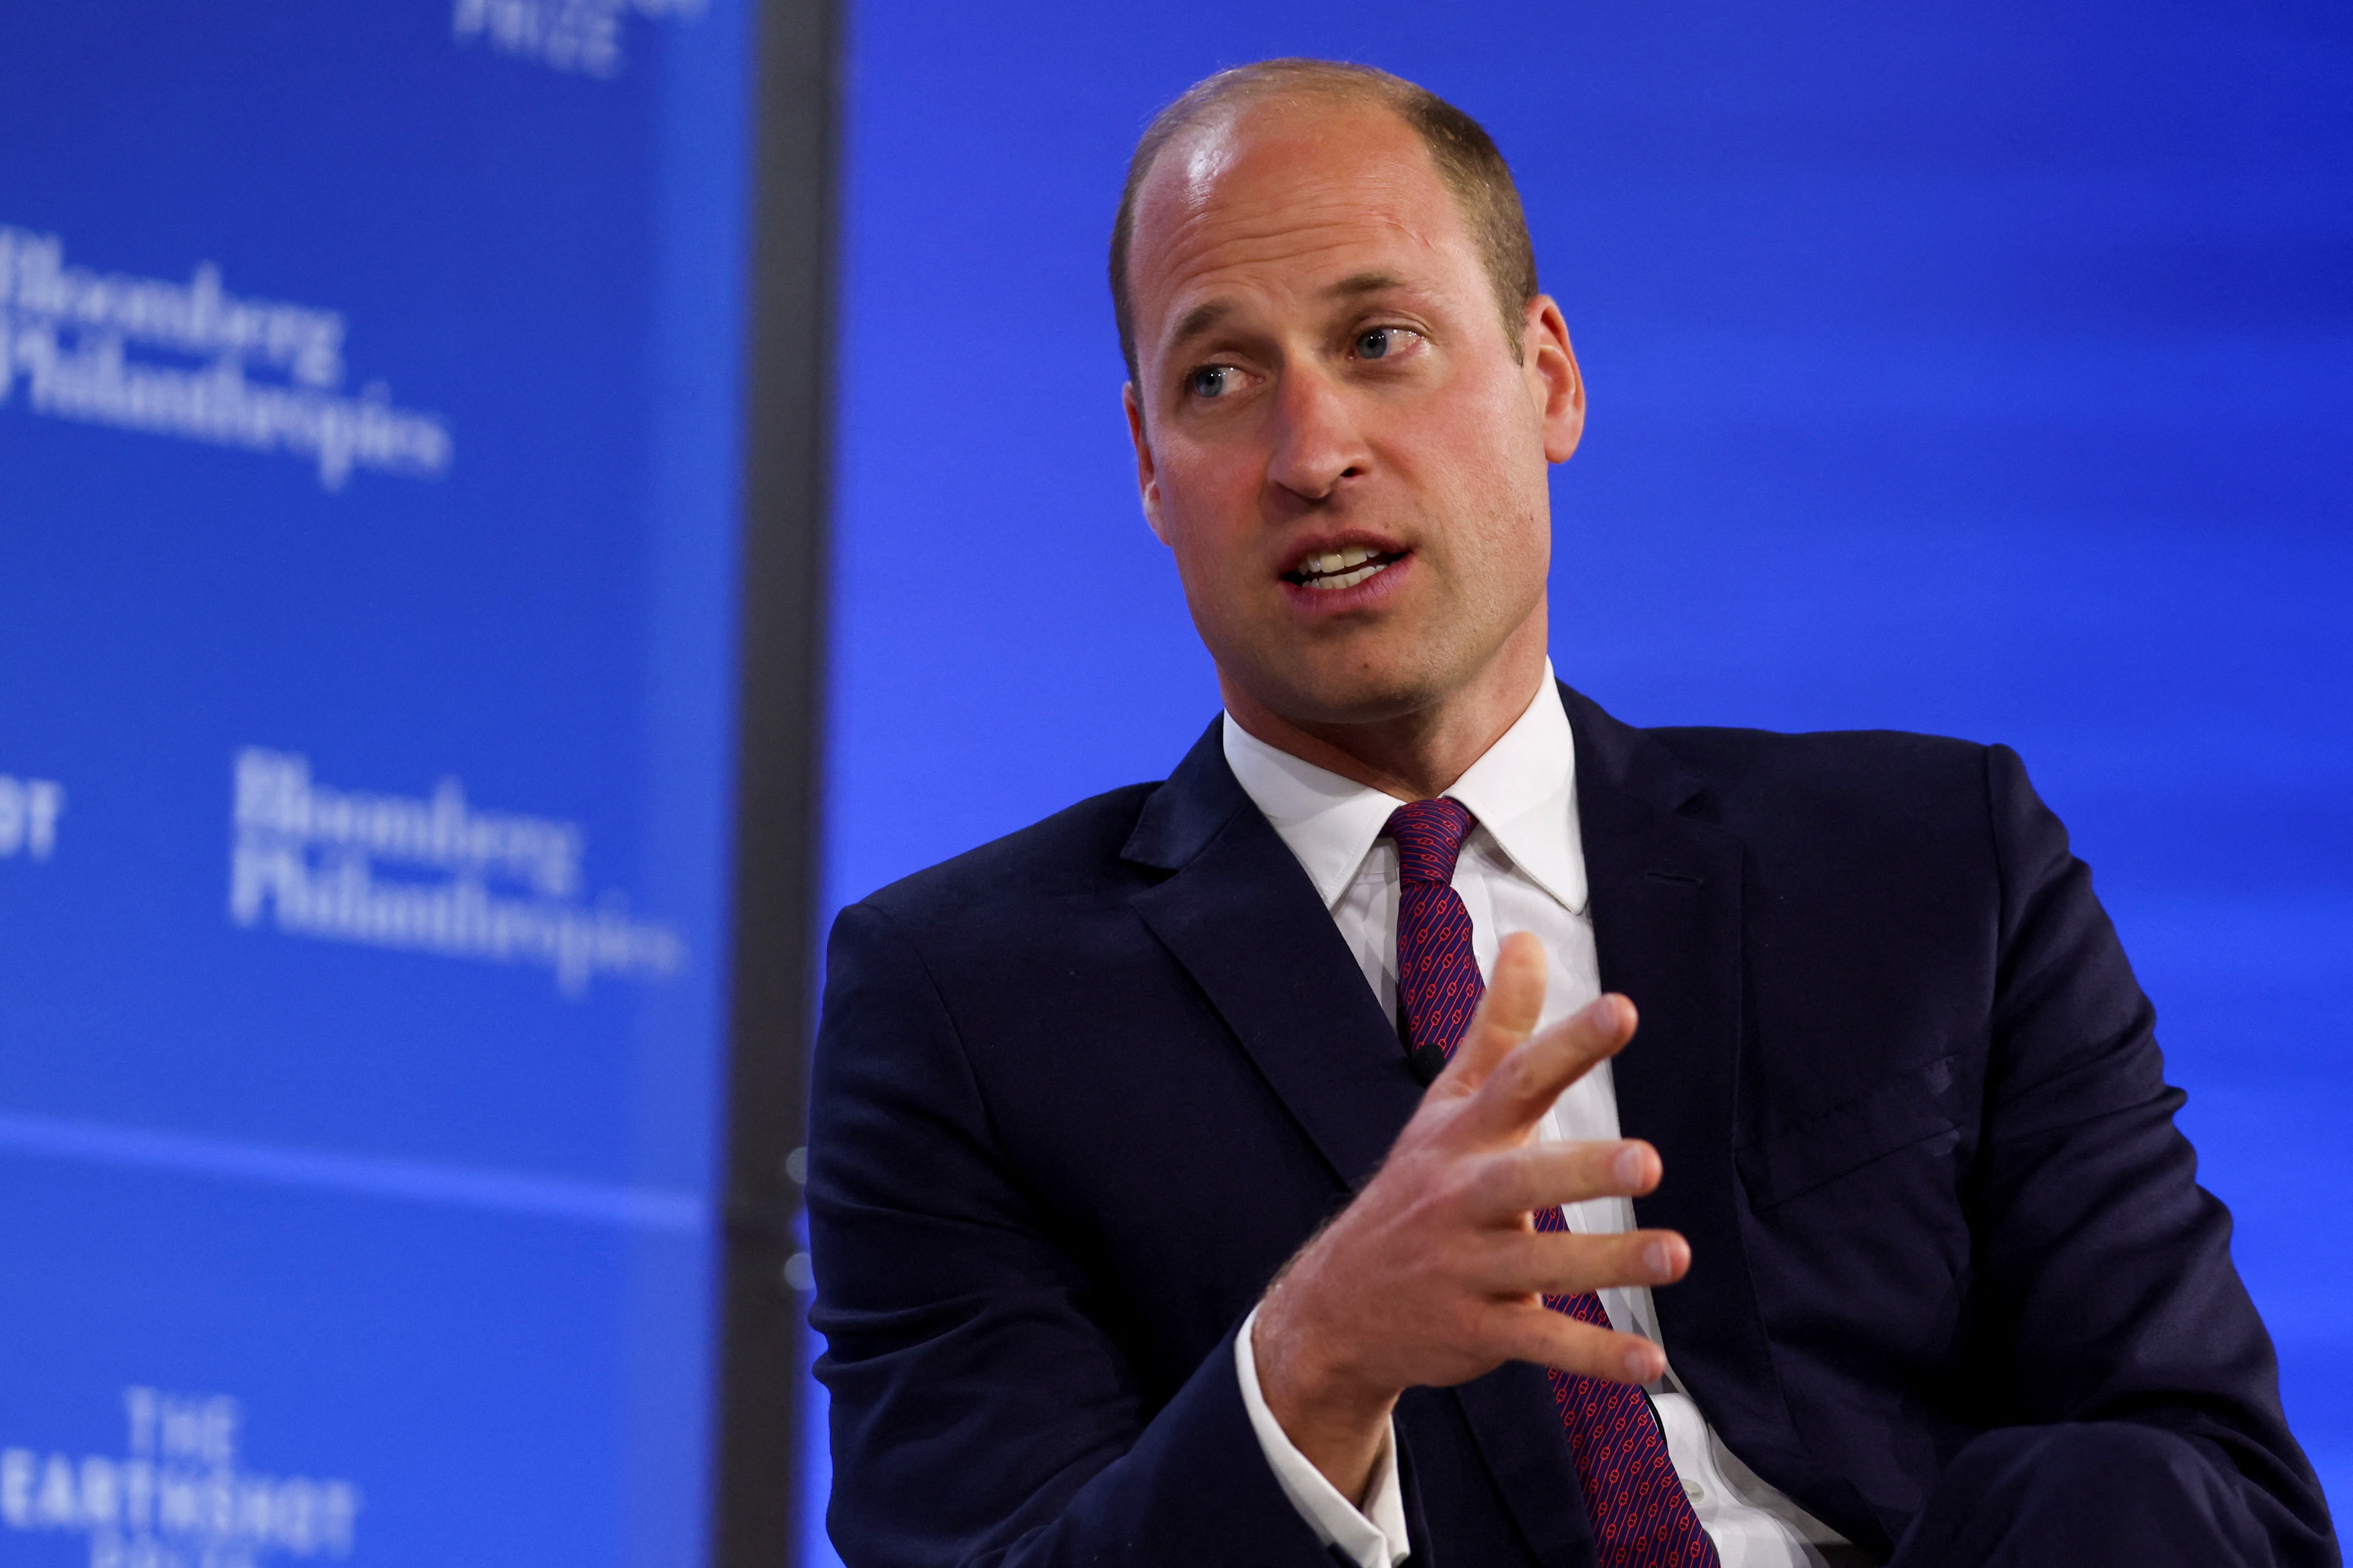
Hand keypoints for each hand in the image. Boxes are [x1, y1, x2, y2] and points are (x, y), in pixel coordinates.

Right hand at [1250, 931, 1688, 1501]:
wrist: (1337, 1303)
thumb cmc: (1417, 1189)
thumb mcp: (1448, 1105)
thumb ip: (1497, 1026)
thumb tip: (1527, 936)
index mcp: (1463, 1136)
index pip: (1518, 1080)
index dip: (1569, 1045)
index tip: (1623, 1010)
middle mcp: (1463, 1197)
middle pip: (1521, 1178)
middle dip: (1580, 1170)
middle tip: (1646, 1162)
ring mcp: (1466, 1268)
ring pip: (1541, 1265)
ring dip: (1608, 1263)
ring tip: (1675, 1255)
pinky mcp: (1477, 1331)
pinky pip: (1540, 1343)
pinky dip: (1594, 1357)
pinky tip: (1650, 1363)